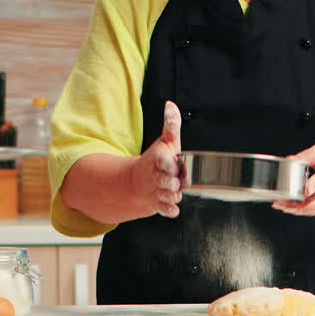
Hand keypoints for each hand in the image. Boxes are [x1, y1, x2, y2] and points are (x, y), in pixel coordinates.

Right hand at [132, 100, 182, 217]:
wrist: (137, 182)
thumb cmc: (157, 160)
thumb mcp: (165, 141)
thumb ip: (171, 125)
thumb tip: (171, 105)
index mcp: (158, 160)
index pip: (163, 162)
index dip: (170, 164)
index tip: (174, 164)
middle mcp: (156, 177)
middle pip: (167, 182)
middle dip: (174, 182)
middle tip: (177, 178)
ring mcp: (156, 191)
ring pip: (169, 196)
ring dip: (175, 194)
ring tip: (175, 188)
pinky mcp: (158, 203)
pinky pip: (165, 209)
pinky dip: (170, 209)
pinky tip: (172, 205)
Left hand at [272, 139, 314, 216]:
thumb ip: (308, 155)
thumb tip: (290, 160)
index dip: (314, 185)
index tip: (305, 189)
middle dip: (300, 205)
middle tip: (283, 202)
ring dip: (296, 209)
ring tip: (280, 205)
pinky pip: (313, 210)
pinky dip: (299, 210)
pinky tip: (287, 207)